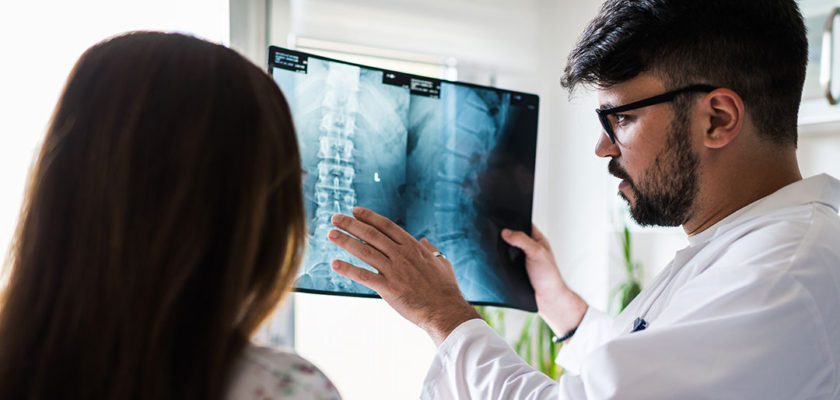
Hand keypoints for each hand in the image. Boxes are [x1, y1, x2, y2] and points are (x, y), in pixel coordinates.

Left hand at [327, 207, 479, 345]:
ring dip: (345, 241)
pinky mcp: (388, 288)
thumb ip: (431, 250)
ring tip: (331, 234)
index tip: (355, 211)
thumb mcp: (442, 263)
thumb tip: (424, 241)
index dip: (369, 217)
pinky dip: (348, 269)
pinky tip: (335, 264)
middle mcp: (401, 255)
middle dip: (351, 224)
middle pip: (371, 234)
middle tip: (335, 218)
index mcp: (413, 247)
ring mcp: (394, 270)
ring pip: (364, 251)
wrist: (445, 311)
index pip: (386, 226)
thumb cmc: (445, 289)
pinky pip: (364, 276)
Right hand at [501, 225, 586, 335]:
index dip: (512, 219)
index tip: (499, 215)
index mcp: (536, 240)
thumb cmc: (548, 276)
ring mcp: (520, 259)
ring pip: (505, 249)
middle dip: (502, 234)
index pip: (523, 224)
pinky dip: (497, 260)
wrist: (546, 299)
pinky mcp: (513, 270)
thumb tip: (505, 232)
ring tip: (487, 243)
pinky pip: (502, 261)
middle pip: (512, 236)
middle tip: (490, 229)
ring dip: (498, 249)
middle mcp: (528, 248)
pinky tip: (490, 259)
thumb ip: (522, 240)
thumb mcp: (536, 253)